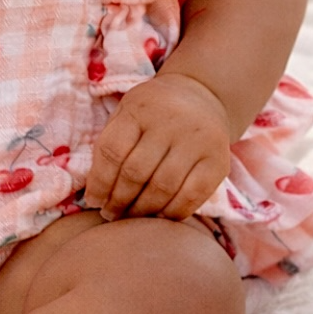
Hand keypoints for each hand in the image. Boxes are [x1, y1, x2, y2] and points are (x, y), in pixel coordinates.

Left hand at [85, 73, 231, 221]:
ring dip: (142, 210)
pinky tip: (158, 216)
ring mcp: (198, 141)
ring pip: (163, 188)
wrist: (202, 96)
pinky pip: (191, 197)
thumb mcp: (127, 112)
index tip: (93, 200)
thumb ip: (112, 145)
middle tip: (110, 214)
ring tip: (130, 217)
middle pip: (136, 172)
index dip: (99, 181)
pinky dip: (171, 213)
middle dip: (118, 200)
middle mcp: (171, 122)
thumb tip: (95, 194)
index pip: (112, 150)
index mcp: (140, 108)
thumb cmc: (152, 113)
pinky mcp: (218, 161)